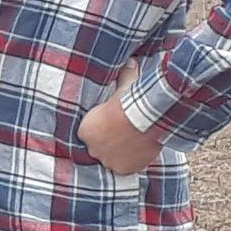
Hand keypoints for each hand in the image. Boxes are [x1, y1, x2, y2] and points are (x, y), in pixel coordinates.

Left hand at [78, 59, 162, 175]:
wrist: (146, 120)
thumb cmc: (130, 102)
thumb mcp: (124, 86)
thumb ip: (124, 75)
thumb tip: (130, 61)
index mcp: (84, 130)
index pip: (87, 133)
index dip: (99, 129)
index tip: (109, 126)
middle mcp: (92, 148)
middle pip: (98, 148)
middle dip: (107, 142)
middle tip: (122, 135)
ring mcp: (108, 160)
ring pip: (111, 158)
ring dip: (118, 154)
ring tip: (131, 145)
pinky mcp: (123, 169)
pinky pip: (125, 168)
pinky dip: (131, 163)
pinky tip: (137, 154)